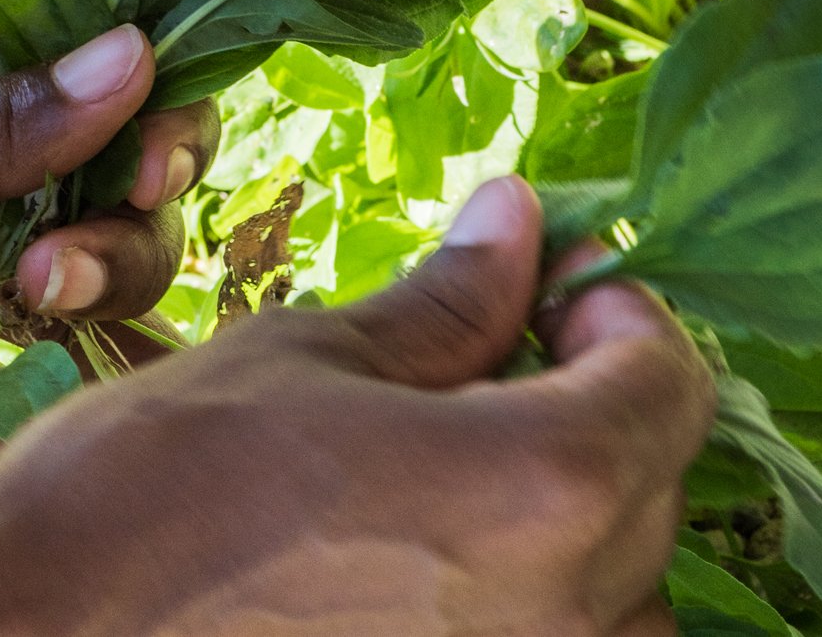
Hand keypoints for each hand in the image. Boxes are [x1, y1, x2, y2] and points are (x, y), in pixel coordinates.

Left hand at [0, 0, 218, 406]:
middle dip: (115, 222)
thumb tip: (134, 57)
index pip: (84, 61)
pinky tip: (17, 397)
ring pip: (43, 274)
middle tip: (52, 267)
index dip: (143, 111)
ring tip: (15, 306)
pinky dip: (0, 379)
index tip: (147, 166)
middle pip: (89, 180)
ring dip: (70, 297)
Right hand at [0, 176, 714, 636]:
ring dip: (565, 512)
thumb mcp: (308, 359)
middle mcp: (572, 616)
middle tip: (491, 350)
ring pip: (614, 588)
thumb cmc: (155, 489)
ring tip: (446, 461)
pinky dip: (518, 593)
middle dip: (590, 402)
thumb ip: (449, 304)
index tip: (558, 281)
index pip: (666, 382)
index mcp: (544, 487)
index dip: (620, 310)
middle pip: (651, 486)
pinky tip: (415, 551)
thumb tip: (523, 225)